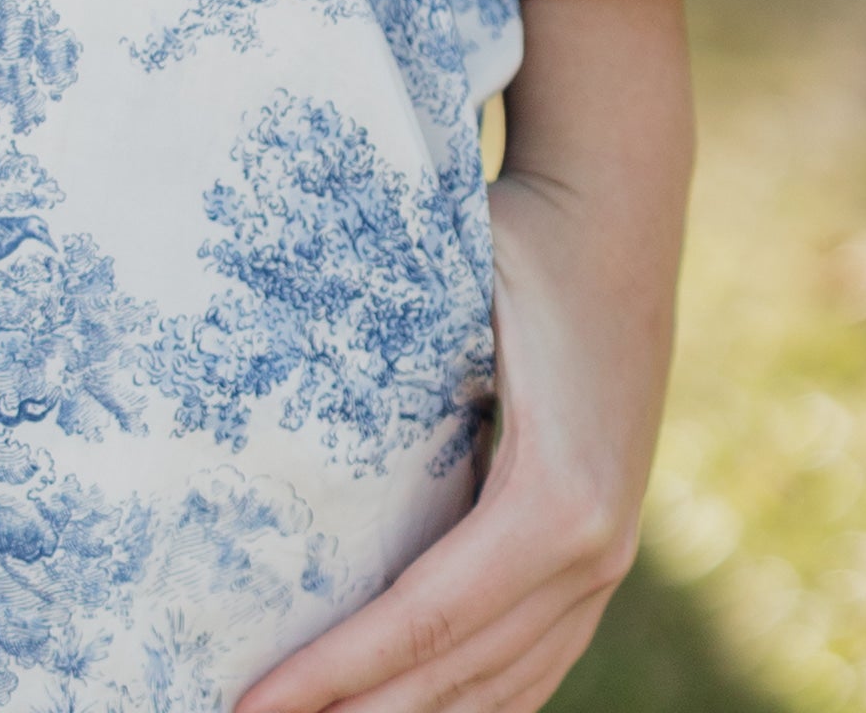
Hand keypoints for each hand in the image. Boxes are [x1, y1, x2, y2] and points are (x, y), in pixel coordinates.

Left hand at [236, 0, 690, 712]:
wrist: (616, 202)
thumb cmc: (516, 234)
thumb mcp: (449, 284)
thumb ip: (377, 360)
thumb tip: (260, 413)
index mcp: (556, 500)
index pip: (423, 620)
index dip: (334, 673)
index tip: (249, 700)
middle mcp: (594, 550)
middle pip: (459, 675)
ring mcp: (609, 558)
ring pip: (502, 686)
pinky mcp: (602, 545)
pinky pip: (534, 658)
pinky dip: (469, 699)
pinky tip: (403, 709)